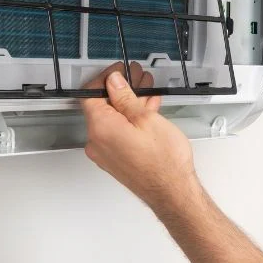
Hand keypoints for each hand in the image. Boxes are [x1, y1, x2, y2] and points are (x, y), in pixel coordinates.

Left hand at [81, 62, 199, 209]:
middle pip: (102, 106)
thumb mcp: (147, 118)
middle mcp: (96, 142)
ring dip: (128, 104)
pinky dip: (130, 120)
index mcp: (100, 128)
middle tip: (138, 77)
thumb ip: (125, 97)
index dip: (105, 78)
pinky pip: (117, 133)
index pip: (90, 94)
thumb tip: (113, 82)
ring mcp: (105, 153)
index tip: (119, 71)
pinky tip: (147, 111)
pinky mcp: (115, 160)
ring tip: (148, 92)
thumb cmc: (164, 162)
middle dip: (121, 89)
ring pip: (112, 119)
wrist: (173, 192)